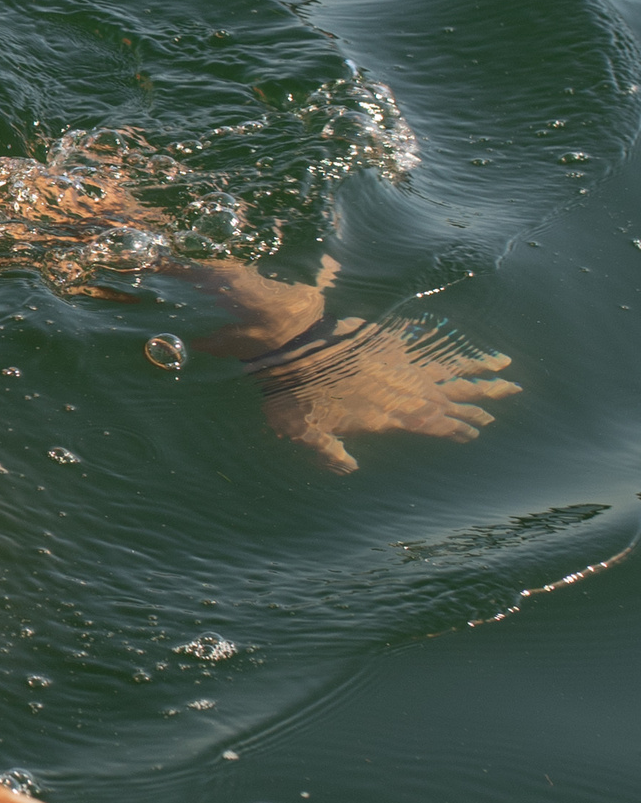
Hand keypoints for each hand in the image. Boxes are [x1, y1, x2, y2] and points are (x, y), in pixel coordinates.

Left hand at [255, 311, 518, 474]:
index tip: (479, 429)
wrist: (288, 344)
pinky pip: (423, 338)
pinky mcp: (386, 334)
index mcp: (393, 416)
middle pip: (454, 394)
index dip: (459, 427)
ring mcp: (399, 358)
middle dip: (484, 395)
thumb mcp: (306, 434)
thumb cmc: (292, 394)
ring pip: (448, 364)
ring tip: (505, 363)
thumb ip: (329, 453)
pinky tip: (455, 335)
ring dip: (477, 364)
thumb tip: (348, 468)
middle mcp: (406, 388)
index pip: (437, 425)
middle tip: (514, 390)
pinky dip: (443, 338)